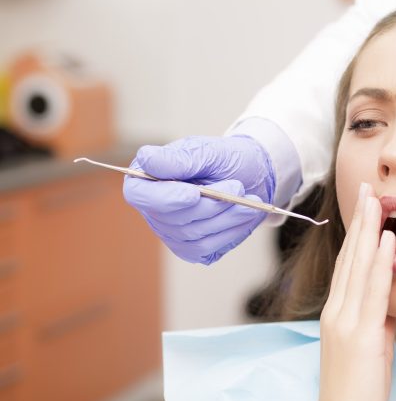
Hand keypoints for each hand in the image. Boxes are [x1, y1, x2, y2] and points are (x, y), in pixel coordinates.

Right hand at [122, 135, 274, 263]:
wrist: (251, 176)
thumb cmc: (224, 160)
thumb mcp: (207, 152)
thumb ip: (180, 159)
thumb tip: (146, 158)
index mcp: (147, 179)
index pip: (139, 194)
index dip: (164, 197)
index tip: (193, 193)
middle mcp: (154, 210)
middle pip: (172, 219)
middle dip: (210, 205)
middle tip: (238, 187)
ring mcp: (171, 233)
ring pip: (193, 235)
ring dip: (227, 217)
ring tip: (250, 201)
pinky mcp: (191, 249)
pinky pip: (208, 247)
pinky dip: (231, 231)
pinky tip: (244, 215)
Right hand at [307, 184, 395, 400]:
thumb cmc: (357, 391)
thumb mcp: (369, 346)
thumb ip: (378, 319)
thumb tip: (392, 299)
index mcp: (336, 314)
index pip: (347, 264)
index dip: (356, 232)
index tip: (364, 205)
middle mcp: (336, 312)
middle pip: (349, 256)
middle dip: (360, 219)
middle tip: (368, 187)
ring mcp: (346, 322)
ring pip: (358, 266)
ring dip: (368, 229)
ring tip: (377, 199)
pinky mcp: (360, 335)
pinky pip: (372, 291)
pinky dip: (379, 262)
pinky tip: (386, 239)